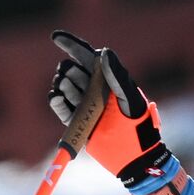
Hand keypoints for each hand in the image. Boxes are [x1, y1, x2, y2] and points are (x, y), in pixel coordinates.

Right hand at [48, 30, 170, 187]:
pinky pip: (58, 105)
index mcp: (109, 79)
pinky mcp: (75, 120)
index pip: (87, 56)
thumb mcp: (130, 101)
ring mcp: (84, 104)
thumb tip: (102, 53)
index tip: (55, 37)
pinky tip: (57, 97)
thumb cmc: (138, 127)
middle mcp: (94, 89)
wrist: (133, 157)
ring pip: (63, 85)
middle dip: (70, 72)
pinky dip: (56, 99)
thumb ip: (117, 77)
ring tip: (76, 97)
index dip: (71, 45)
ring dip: (64, 86)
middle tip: (81, 85)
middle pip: (71, 69)